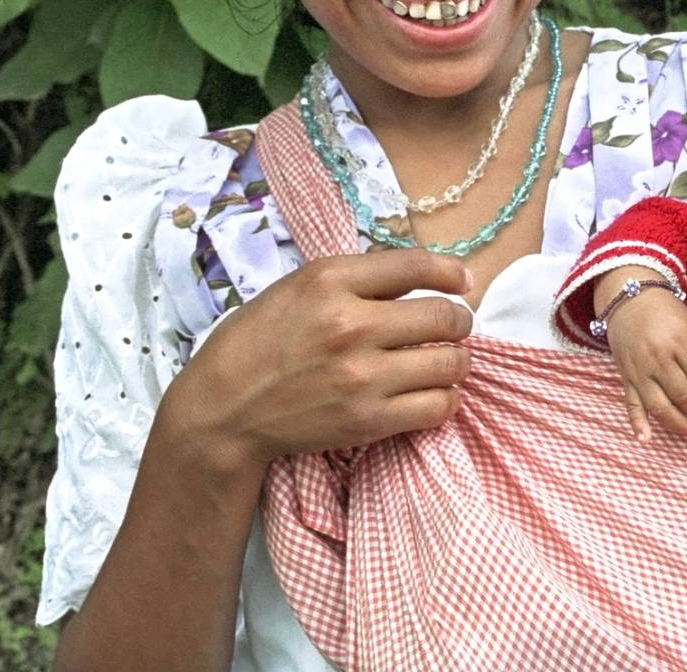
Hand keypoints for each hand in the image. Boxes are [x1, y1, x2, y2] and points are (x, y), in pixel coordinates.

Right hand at [163, 247, 475, 471]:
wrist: (223, 410)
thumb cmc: (258, 343)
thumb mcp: (299, 288)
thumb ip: (356, 279)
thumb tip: (420, 276)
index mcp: (330, 281)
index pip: (415, 265)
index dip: (450, 272)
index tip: (462, 281)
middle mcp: (351, 325)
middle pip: (445, 316)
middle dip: (459, 320)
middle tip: (453, 327)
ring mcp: (362, 376)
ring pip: (451, 364)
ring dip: (456, 361)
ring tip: (443, 361)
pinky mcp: (368, 420)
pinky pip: (438, 406)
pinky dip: (444, 398)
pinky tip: (430, 393)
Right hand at [604, 288, 686, 440]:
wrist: (628, 300)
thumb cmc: (665, 310)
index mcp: (678, 341)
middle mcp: (657, 358)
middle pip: (682, 395)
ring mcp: (639, 370)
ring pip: (659, 406)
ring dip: (678, 423)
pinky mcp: (626, 377)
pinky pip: (631, 404)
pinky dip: (638, 424)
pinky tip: (647, 439)